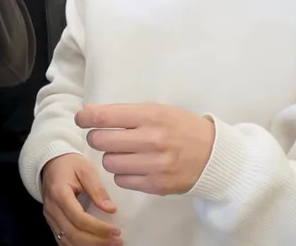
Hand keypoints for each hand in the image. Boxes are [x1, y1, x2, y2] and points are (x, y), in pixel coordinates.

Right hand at [40, 153, 120, 245]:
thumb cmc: (68, 164)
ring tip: (109, 244)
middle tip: (117, 241)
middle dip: (97, 241)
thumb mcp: (85, 169)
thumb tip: (110, 208)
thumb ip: (97, 189)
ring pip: (67, 240)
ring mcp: (50, 217)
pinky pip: (63, 240)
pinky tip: (94, 245)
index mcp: (59, 193)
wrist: (50, 163)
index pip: (79, 218)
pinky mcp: (52, 222)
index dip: (99, 228)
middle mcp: (52, 208)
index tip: (116, 231)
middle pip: (73, 233)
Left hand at [77, 103, 215, 195]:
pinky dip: (123, 173)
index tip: (81, 118)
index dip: (86, 117)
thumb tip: (89, 111)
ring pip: (109, 163)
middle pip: (101, 141)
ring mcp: (155, 165)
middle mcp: (152, 140)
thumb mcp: (157, 110)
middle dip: (97, 138)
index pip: (105, 117)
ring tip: (123, 152)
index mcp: (151, 116)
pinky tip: (134, 166)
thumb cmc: (182, 127)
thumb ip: (124, 112)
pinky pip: (122, 180)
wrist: (214, 155)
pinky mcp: (157, 185)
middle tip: (103, 137)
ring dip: (110, 157)